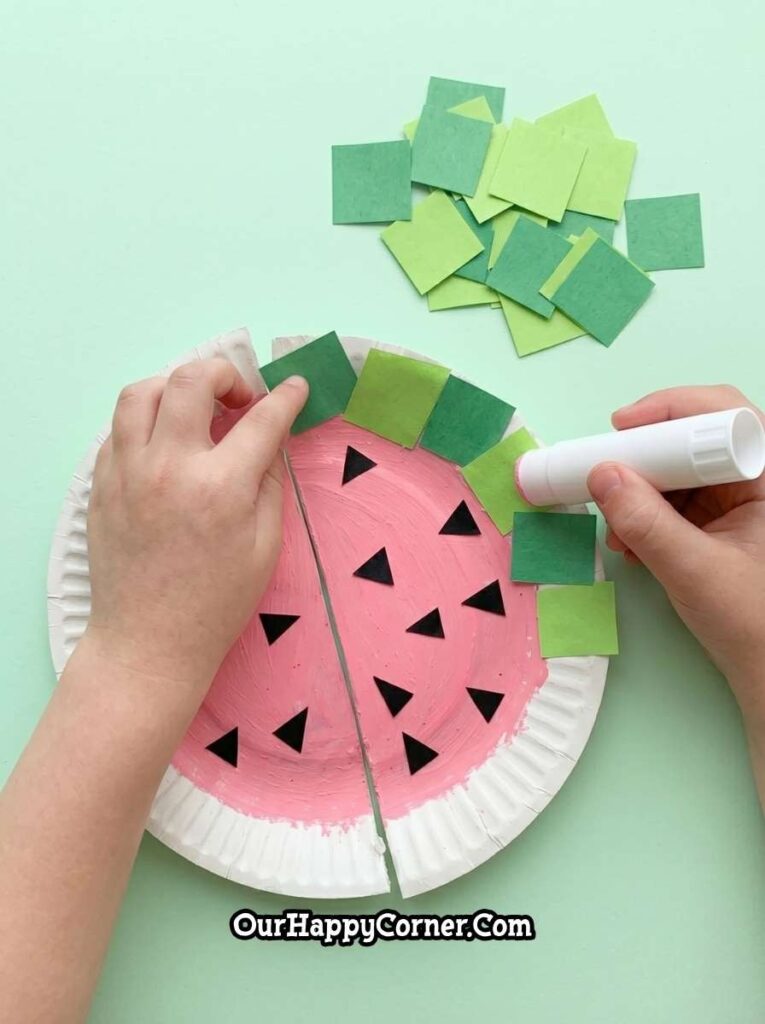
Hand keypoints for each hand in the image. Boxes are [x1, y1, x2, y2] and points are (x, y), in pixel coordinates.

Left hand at [84, 358, 307, 695]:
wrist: (150, 640)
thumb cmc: (217, 603)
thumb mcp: (265, 546)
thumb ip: (270, 482)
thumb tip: (270, 438)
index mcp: (221, 487)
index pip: (261, 419)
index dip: (285, 396)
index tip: (294, 387)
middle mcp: (170, 467)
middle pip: (192, 381)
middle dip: (224, 374)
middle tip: (239, 398)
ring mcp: (127, 472)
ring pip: (142, 391)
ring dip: (175, 387)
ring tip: (194, 410)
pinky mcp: (100, 483)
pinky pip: (119, 428)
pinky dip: (147, 421)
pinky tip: (165, 443)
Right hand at [587, 386, 764, 741]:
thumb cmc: (753, 624)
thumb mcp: (694, 570)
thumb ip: (646, 523)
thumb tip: (603, 475)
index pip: (725, 415)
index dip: (670, 412)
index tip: (622, 428)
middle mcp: (757, 481)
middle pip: (696, 438)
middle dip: (645, 456)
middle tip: (605, 469)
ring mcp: (740, 502)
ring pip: (680, 470)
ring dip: (639, 491)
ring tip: (616, 525)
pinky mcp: (722, 523)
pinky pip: (676, 500)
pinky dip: (646, 514)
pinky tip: (628, 541)